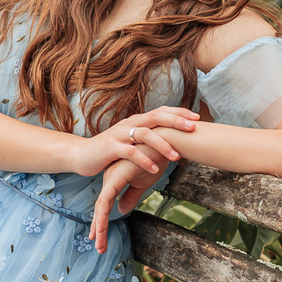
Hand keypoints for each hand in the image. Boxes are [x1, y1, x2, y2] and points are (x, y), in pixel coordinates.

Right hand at [74, 106, 199, 181]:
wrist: (83, 155)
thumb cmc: (112, 150)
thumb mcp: (133, 141)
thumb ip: (150, 137)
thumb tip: (173, 139)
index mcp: (137, 121)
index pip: (161, 112)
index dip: (179, 113)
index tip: (197, 118)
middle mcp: (130, 123)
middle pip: (156, 117)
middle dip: (176, 122)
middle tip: (193, 128)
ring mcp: (119, 134)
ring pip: (144, 134)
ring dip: (162, 144)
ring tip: (177, 157)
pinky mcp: (110, 148)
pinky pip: (130, 152)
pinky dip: (143, 160)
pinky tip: (155, 169)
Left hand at [88, 157, 160, 251]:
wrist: (165, 144)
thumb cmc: (156, 159)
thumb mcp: (143, 182)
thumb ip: (130, 196)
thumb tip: (121, 211)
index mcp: (117, 178)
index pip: (107, 203)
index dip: (102, 220)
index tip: (98, 236)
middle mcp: (111, 178)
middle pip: (101, 207)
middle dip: (98, 228)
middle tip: (98, 247)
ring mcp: (111, 177)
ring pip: (101, 207)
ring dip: (99, 228)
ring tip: (99, 246)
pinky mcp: (115, 178)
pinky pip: (105, 201)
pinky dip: (102, 217)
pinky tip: (100, 230)